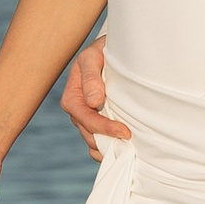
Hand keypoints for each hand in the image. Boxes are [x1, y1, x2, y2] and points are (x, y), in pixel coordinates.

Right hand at [60, 41, 130, 157]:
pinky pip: (100, 143)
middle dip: (109, 142)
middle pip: (89, 135)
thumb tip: (93, 101)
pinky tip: (125, 151)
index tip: (125, 132)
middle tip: (132, 145)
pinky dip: (110, 150)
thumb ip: (91, 77)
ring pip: (94, 142)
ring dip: (109, 148)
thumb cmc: (101, 51)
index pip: (86, 118)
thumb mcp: (93, 57)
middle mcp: (77, 111)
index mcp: (72, 97)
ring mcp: (86, 119)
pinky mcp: (97, 123)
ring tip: (130, 152)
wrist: (109, 51)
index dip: (104, 128)